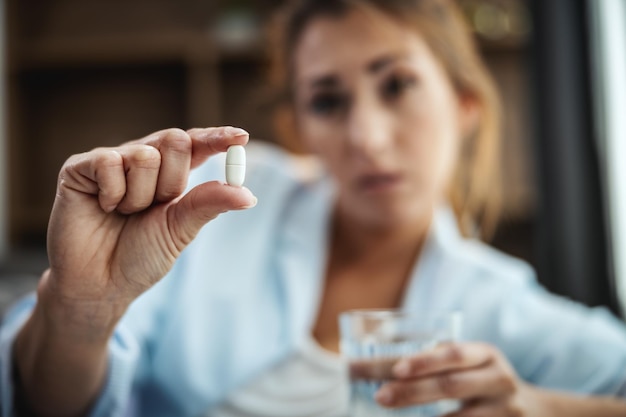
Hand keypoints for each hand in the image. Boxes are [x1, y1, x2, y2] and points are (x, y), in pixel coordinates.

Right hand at [40, 126, 255, 337]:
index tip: (241, 137)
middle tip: (155, 207)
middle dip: (173, 181)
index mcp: (171, 174)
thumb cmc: (140, 257)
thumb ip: (209, 204)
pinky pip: (109, 162)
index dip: (218, 138)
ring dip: (140, 196)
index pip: (197, 144)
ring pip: (144, 155)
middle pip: (176, 140)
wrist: (99, 285)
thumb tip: (249, 194)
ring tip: (125, 214)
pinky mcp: (80, 168)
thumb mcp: (180, 230)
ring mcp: (112, 161)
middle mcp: (143, 161)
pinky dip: (113, 193)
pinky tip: (105, 208)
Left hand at [372, 342, 537, 415]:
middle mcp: (498, 379)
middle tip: (379, 396)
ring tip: (391, 412)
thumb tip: (376, 367)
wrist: (535, 410)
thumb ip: (436, 361)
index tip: (394, 369)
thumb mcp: (470, 363)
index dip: (423, 361)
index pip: (452, 354)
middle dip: (411, 391)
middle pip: (451, 386)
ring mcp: (505, 410)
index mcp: (485, 353)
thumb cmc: (482, 380)